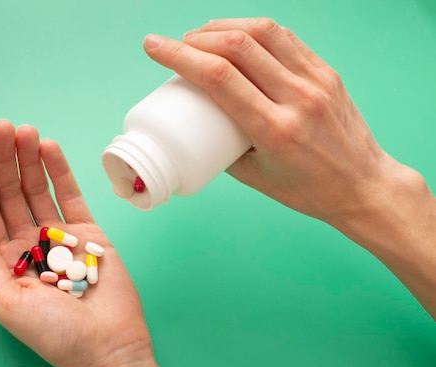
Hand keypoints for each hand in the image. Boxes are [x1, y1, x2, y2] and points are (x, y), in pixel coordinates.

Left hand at [0, 120, 183, 366]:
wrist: (106, 346)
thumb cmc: (54, 334)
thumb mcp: (6, 301)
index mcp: (4, 259)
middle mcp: (28, 241)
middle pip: (9, 191)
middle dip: (4, 158)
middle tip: (1, 126)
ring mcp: (59, 234)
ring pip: (38, 188)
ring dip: (29, 158)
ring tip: (23, 130)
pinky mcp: (88, 231)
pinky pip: (70, 195)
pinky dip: (60, 171)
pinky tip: (48, 148)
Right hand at [144, 18, 435, 319]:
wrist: (363, 186)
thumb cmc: (307, 190)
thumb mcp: (254, 177)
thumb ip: (221, 147)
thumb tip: (196, 124)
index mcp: (274, 130)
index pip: (219, 78)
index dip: (179, 56)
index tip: (154, 47)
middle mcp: (297, 99)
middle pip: (238, 47)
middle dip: (197, 38)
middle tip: (178, 44)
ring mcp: (316, 81)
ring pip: (264, 32)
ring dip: (225, 26)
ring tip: (204, 35)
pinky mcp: (326, 72)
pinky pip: (286, 38)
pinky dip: (255, 30)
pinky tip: (239, 36)